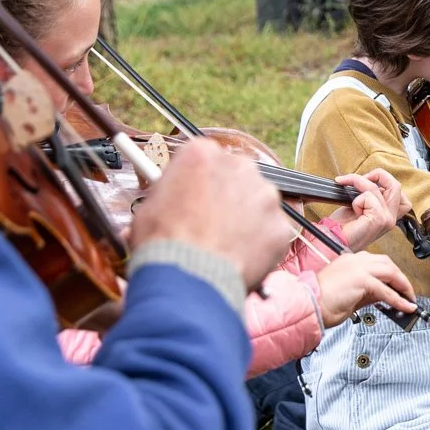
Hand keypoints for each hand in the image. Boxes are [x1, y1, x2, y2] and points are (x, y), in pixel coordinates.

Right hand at [129, 137, 290, 291]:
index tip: (198, 197)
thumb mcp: (149, 207)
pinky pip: (271, 233)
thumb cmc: (163, 243)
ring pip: (258, 204)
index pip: (206, 159)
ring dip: (247, 220)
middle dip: (228, 197)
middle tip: (213, 223)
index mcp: (202, 154)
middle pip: (237, 177)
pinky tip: (240, 259)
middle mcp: (239, 166)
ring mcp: (264, 195)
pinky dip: (260, 246)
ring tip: (225, 246)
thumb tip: (170, 203)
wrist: (189, 275)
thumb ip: (169, 194)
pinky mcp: (280, 224)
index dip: (201, 182)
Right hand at [313, 252, 415, 325]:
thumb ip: (369, 293)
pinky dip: (398, 299)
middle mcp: (355, 260)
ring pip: (390, 272)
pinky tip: (405, 307)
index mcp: (349, 260)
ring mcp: (358, 268)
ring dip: (403, 286)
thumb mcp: (351, 295)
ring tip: (409, 299)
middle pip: (387, 264)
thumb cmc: (321, 302)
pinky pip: (386, 290)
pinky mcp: (362, 280)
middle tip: (408, 292)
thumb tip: (386, 296)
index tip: (398, 286)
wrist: (308, 305)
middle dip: (400, 278)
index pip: (377, 262)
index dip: (391, 274)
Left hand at [324, 169, 409, 245]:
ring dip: (358, 183)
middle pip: (396, 186)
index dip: (384, 180)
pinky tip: (352, 209)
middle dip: (378, 174)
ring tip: (346, 187)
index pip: (398, 192)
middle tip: (359, 178)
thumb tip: (368, 180)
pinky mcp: (379, 220)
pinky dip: (357, 199)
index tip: (367, 180)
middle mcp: (390, 218)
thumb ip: (370, 195)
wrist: (333, 239)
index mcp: (388, 215)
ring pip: (377, 188)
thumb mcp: (359, 206)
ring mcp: (387, 220)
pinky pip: (369, 197)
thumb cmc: (343, 226)